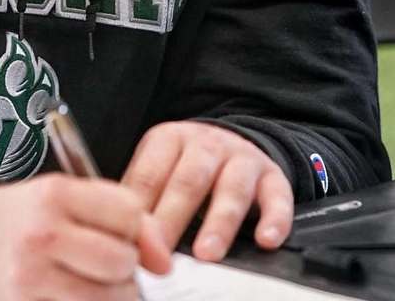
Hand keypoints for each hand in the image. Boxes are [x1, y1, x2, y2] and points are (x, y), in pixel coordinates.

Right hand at [0, 173, 171, 299]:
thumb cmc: (20, 216)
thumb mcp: (61, 195)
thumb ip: (116, 212)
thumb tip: (163, 259)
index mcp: (54, 194)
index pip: (128, 213)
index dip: (138, 228)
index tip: (128, 236)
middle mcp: (42, 235)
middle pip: (121, 261)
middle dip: (126, 267)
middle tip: (108, 263)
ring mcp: (31, 280)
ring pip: (109, 300)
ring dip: (113, 296)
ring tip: (93, 284)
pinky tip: (75, 297)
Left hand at [122, 121, 292, 261]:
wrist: (231, 141)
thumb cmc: (185, 165)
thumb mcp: (158, 167)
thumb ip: (141, 197)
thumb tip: (117, 236)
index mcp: (169, 139)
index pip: (150, 175)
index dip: (140, 211)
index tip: (133, 243)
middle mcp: (206, 144)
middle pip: (188, 181)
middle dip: (173, 218)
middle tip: (161, 254)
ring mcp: (241, 158)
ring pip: (231, 188)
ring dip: (219, 223)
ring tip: (207, 254)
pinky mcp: (272, 176)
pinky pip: (277, 196)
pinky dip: (274, 219)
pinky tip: (266, 240)